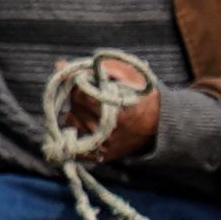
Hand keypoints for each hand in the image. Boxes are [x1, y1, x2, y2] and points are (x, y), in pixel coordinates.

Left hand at [39, 50, 162, 166]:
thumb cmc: (142, 94)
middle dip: (77, 97)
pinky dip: (75, 130)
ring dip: (76, 112)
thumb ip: (95, 68)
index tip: (85, 80)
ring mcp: (104, 145)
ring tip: (92, 108)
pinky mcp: (101, 154)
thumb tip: (60, 64)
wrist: (160, 123)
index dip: (79, 85)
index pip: (80, 96)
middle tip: (90, 93)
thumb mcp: (127, 74)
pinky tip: (85, 122)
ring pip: (71, 123)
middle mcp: (108, 131)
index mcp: (117, 111)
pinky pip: (73, 143)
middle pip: (74, 108)